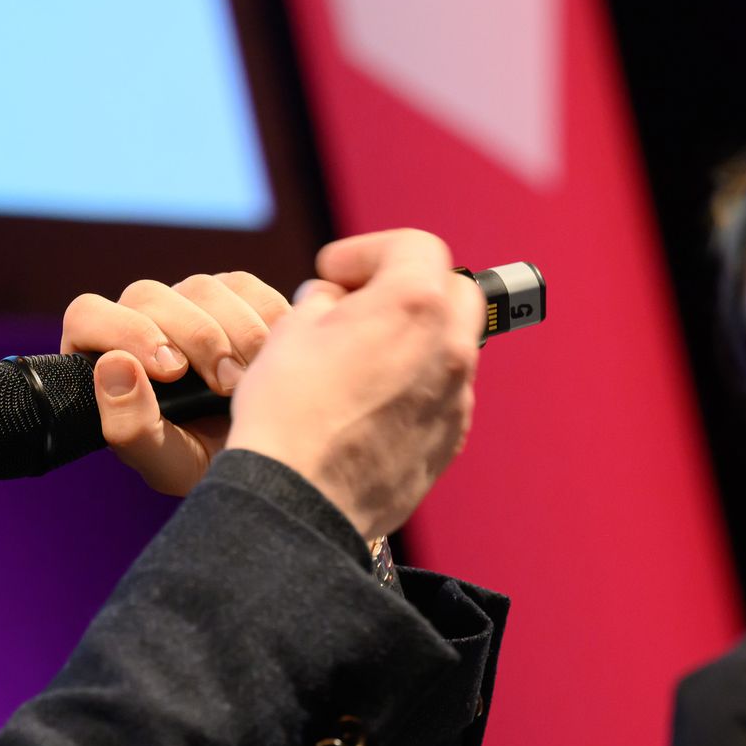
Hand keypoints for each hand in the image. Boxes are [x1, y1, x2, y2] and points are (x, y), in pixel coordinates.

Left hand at [61, 270, 291, 494]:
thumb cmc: (205, 463)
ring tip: (248, 380)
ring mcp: (186, 302)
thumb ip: (130, 427)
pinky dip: (263, 318)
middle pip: (147, 295)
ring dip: (232, 333)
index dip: (126, 332)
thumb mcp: (168, 465)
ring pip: (199, 287)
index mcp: (105, 360)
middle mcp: (141, 322)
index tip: (172, 373)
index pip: (88, 315)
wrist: (267, 457)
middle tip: (224, 384)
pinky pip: (243, 285)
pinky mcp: (232, 293)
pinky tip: (270, 356)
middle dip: (193, 338)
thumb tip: (113, 365)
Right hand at [225, 229, 483, 539]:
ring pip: (450, 345)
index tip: (336, 272)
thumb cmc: (289, 411)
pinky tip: (371, 400)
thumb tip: (335, 302)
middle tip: (360, 303)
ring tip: (361, 356)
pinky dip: (417, 383)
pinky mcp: (450, 441)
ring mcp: (457, 399)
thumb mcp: (290, 329)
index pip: (414, 246)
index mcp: (415, 305)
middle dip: (409, 286)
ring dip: (415, 337)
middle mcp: (450, 348)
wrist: (299, 499)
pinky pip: (443, 393)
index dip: (369, 250)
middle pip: (452, 290)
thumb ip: (324, 301)